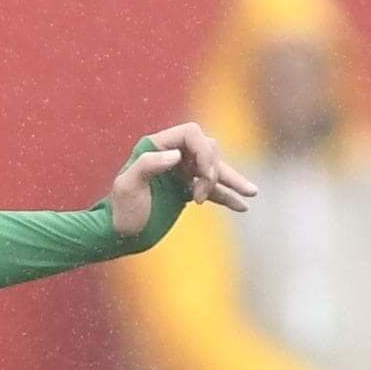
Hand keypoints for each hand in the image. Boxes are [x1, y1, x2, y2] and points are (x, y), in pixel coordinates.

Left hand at [110, 121, 257, 236]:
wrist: (118, 235)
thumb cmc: (119, 210)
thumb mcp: (127, 187)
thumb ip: (147, 165)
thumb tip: (176, 154)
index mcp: (155, 147)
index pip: (191, 133)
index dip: (204, 151)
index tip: (204, 176)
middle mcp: (171, 156)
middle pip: (207, 149)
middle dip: (211, 170)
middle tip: (199, 196)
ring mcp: (180, 174)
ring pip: (214, 169)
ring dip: (232, 180)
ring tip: (252, 193)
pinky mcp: (185, 192)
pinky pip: (213, 190)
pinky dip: (228, 197)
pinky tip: (243, 207)